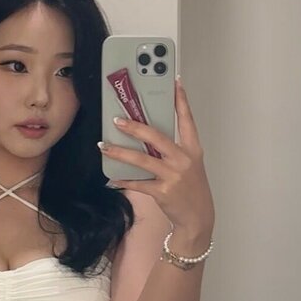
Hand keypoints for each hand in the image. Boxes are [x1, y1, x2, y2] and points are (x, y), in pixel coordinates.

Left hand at [100, 78, 214, 239]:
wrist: (197, 218)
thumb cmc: (191, 189)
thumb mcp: (189, 165)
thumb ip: (172, 150)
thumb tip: (145, 137)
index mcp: (192, 150)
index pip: (187, 120)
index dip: (181, 100)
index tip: (175, 82)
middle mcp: (183, 160)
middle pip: (156, 137)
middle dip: (134, 127)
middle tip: (117, 120)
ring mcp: (173, 176)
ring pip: (141, 160)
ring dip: (119, 152)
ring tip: (103, 146)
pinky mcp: (163, 191)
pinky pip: (138, 183)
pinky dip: (123, 180)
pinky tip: (111, 178)